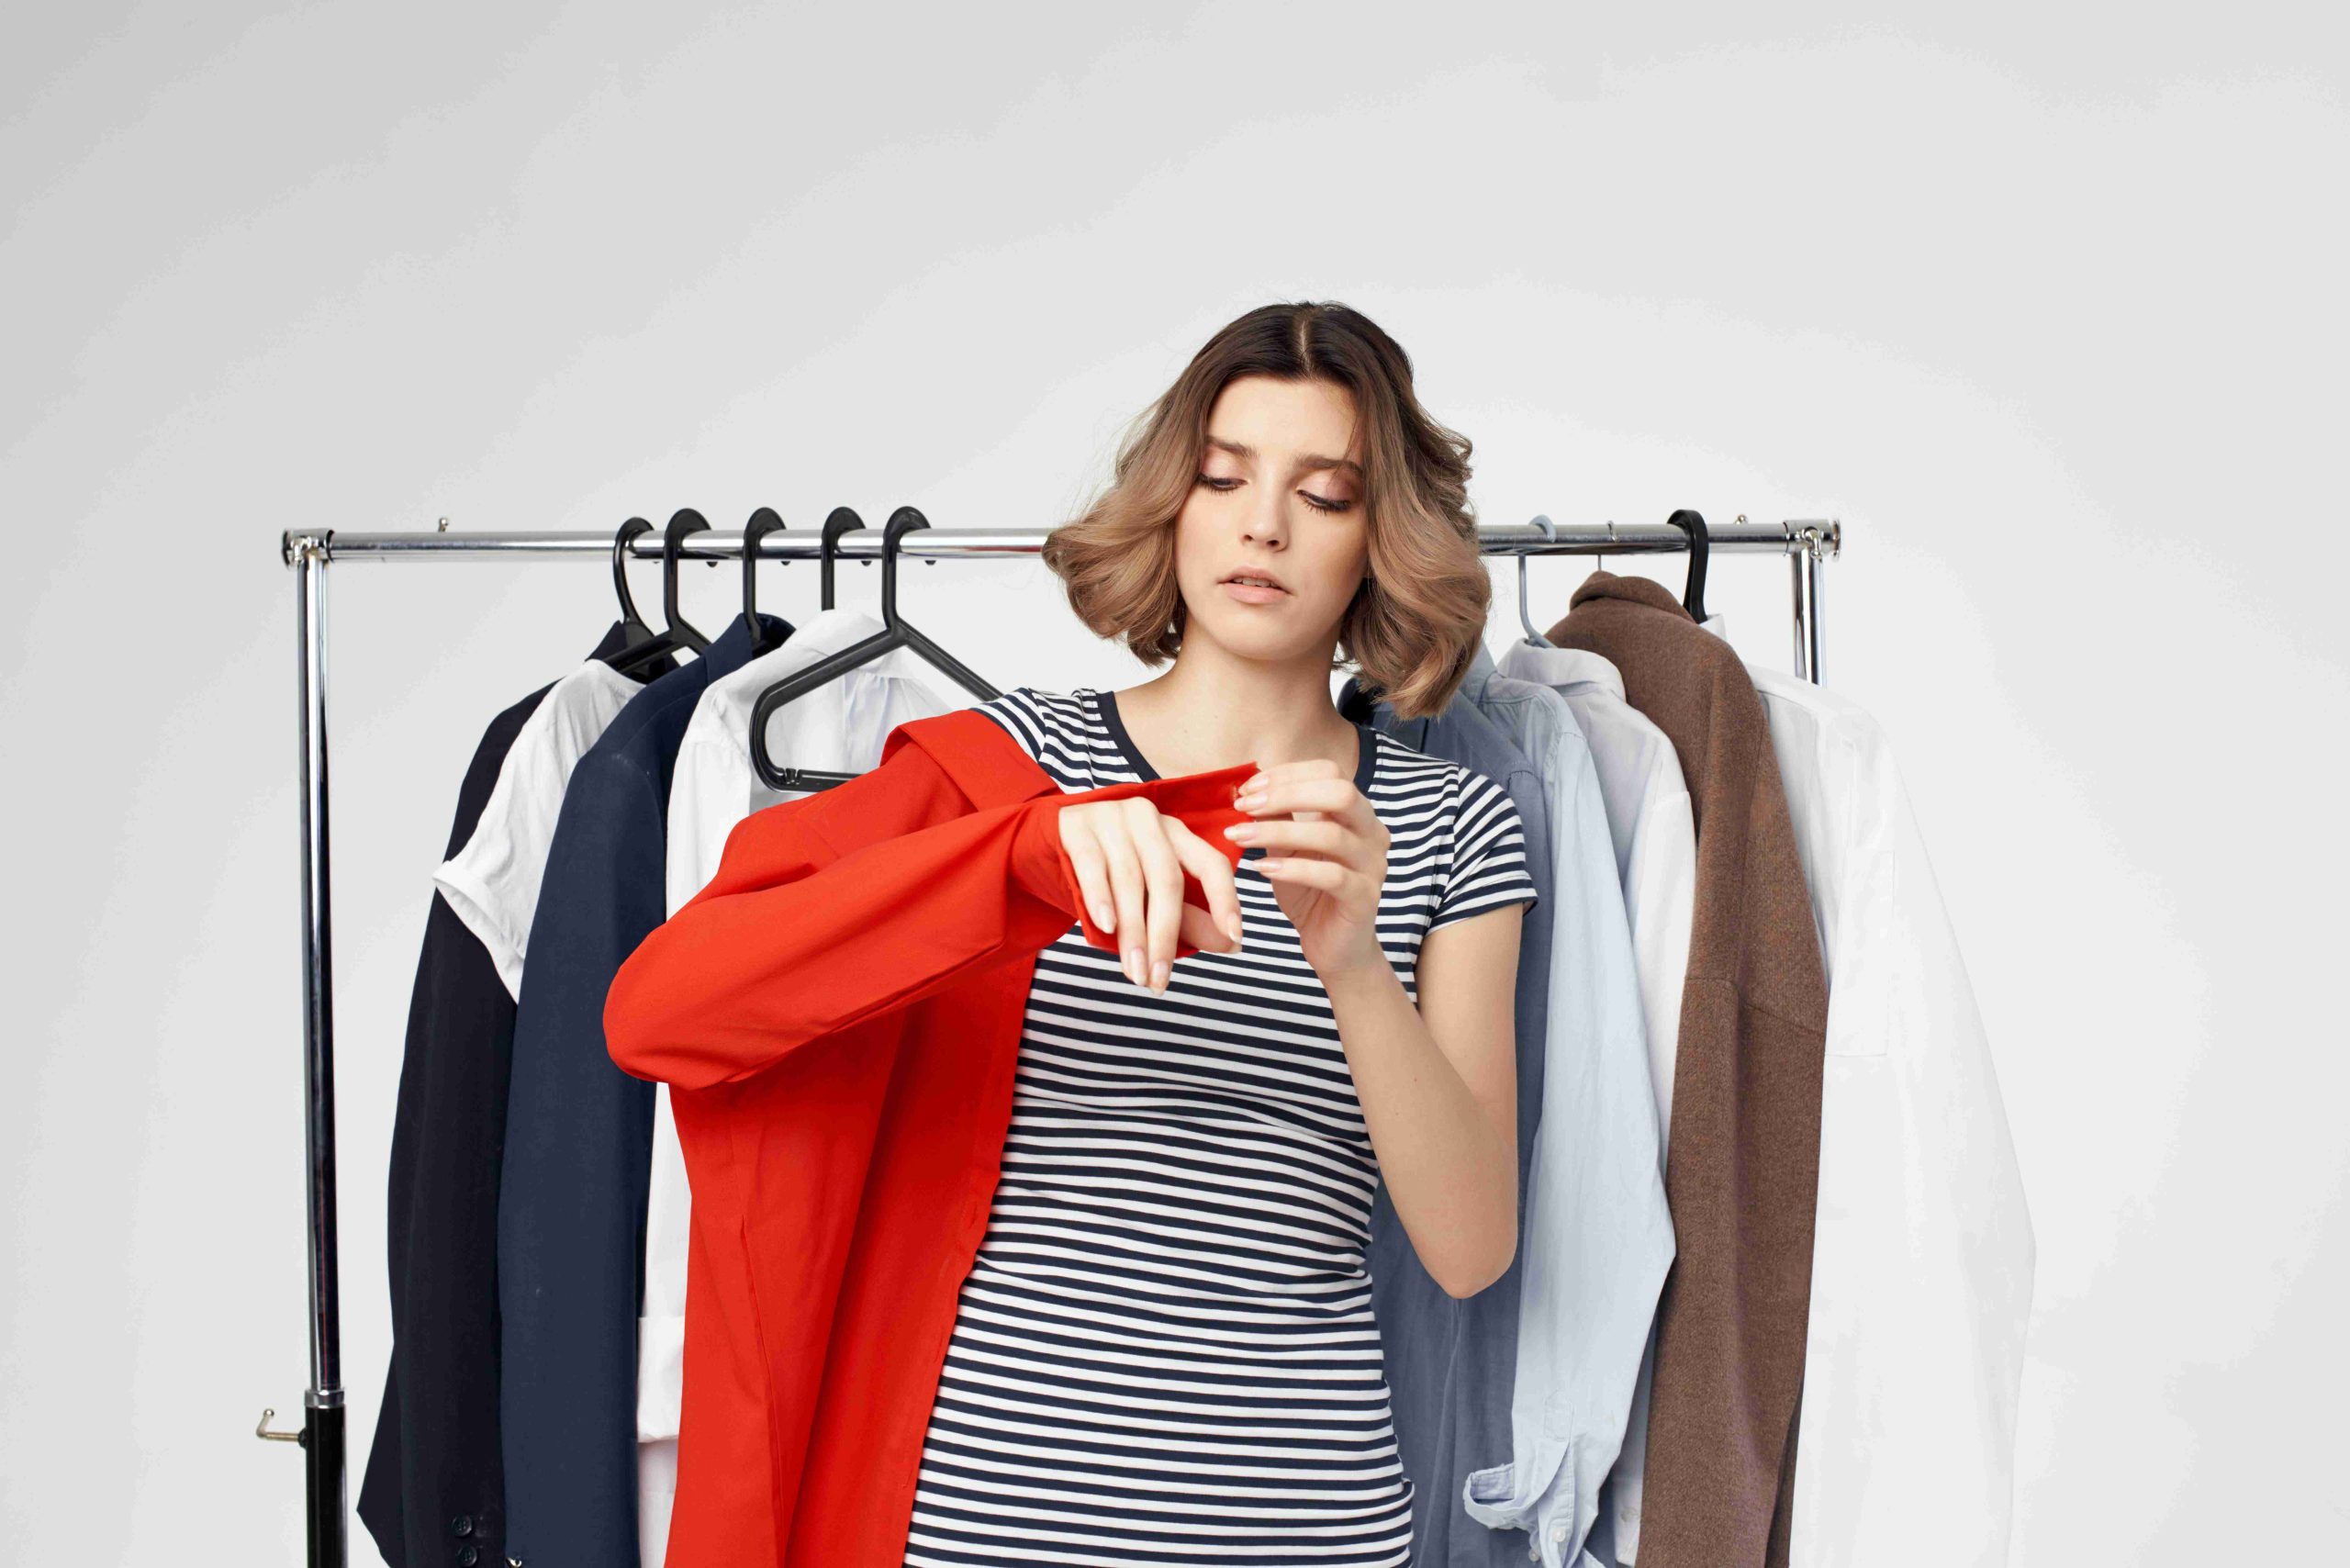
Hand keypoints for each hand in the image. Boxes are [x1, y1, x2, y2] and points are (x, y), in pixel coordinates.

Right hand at [1056, 795, 1245, 993]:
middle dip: (1164, 935)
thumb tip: (1231, 945)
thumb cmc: (1107, 874)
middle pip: (1167, 880)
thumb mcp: (1149, 896)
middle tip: (1158, 980)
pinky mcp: (1076, 826)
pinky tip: (1106, 927)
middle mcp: (1149, 819)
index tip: (1234, 938)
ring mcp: (1111, 818)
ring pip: (1130, 880)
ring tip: (1133, 971)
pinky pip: (1092, 866)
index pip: (1211, 863)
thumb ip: (1189, 919)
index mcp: (1176, 833)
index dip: (1225, 900)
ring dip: (1132, 932)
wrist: (1044, 847)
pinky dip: (1101, 899)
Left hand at [1223, 758, 1389, 980]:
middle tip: (1245, 806)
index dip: (1286, 775)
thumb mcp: (1287, 849)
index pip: (1329, 771)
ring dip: (1277, 831)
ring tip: (1239, 836)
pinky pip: (1331, 875)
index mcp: (1357, 813)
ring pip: (1330, 835)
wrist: (1333, 947)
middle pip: (1339, 792)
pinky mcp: (1365, 897)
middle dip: (1286, 794)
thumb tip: (1250, 786)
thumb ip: (1278, 818)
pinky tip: (1261, 869)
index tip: (1246, 789)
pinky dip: (1292, 869)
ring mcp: (1373, 865)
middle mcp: (1372, 833)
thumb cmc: (1310, 893)